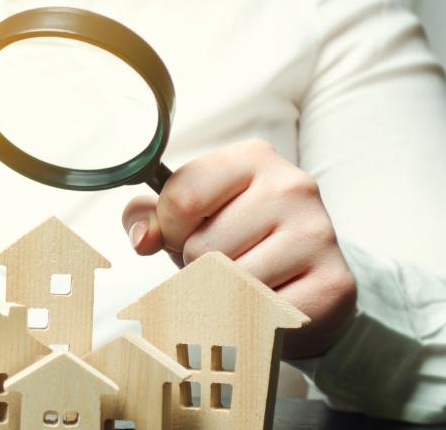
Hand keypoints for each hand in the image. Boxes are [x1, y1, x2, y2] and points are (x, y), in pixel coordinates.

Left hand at [122, 139, 356, 358]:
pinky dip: (252, 317)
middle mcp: (292, 186)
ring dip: (222, 293)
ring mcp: (317, 232)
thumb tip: (143, 239)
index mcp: (252, 158)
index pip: (182, 196)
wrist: (305, 287)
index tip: (184, 235)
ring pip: (229, 281)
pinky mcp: (332, 281)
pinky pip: (261, 310)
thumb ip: (150, 217)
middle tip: (222, 264)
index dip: (169, 229)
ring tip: (243, 283)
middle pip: (202, 245)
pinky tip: (269, 303)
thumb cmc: (237, 245)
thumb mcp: (189, 220)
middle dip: (197, 266)